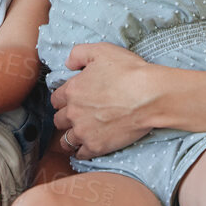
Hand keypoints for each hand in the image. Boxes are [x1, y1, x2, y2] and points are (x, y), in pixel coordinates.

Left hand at [51, 42, 160, 157]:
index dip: (64, 99)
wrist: (149, 96)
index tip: (71, 100)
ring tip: (78, 134)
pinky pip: (80, 154)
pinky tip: (86, 148)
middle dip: (66, 118)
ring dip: (69, 137)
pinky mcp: (96, 146)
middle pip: (59, 120)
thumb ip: (78, 54)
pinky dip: (82, 152)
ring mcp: (84, 131)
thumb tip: (68, 64)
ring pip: (65, 140)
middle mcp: (73, 112)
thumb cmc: (128, 72)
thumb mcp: (101, 51)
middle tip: (77, 116)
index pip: (56, 99)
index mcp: (72, 90)